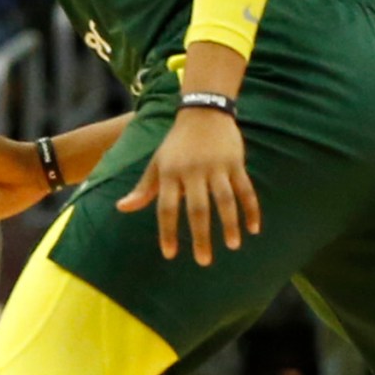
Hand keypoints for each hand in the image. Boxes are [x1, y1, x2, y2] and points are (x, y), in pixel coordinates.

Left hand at [116, 109, 260, 265]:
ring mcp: (216, 166)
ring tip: (233, 246)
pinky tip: (254, 228)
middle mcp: (193, 171)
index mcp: (170, 173)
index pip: (166, 207)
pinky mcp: (235, 162)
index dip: (167, 231)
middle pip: (197, 208)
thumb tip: (121, 208)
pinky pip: (245, 189)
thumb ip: (143, 188)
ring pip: (225, 199)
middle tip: (204, 261)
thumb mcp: (157, 163)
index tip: (170, 254)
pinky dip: (251, 208)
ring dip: (230, 224)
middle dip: (201, 236)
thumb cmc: (176, 144)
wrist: (203, 112)